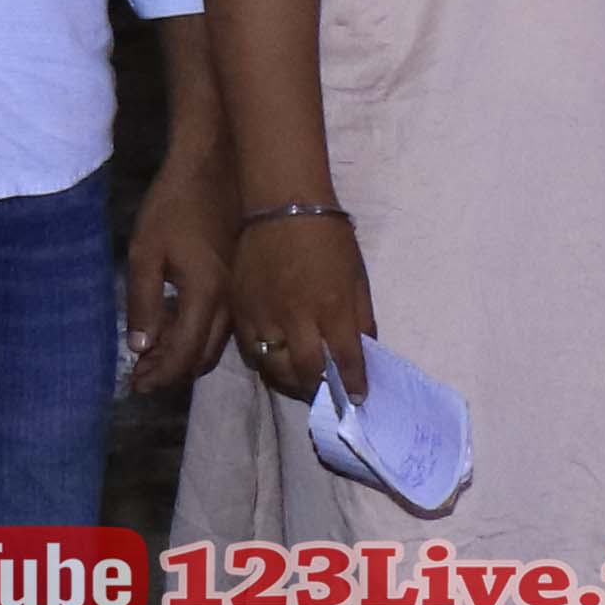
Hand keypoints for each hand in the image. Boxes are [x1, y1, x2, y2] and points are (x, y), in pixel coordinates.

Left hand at [121, 157, 238, 390]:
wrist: (215, 166)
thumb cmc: (174, 205)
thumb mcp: (145, 252)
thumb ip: (143, 303)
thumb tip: (141, 348)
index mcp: (206, 295)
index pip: (183, 355)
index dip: (159, 376)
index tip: (135, 386)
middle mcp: (231, 303)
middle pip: (203, 357)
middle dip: (171, 373)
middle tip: (141, 376)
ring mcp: (241, 293)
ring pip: (217, 344)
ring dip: (186, 357)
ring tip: (155, 358)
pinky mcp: (243, 282)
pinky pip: (226, 326)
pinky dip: (201, 338)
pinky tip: (180, 330)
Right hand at [226, 209, 374, 401]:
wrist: (282, 206)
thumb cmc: (329, 238)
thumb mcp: (357, 277)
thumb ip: (361, 317)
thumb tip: (364, 351)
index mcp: (332, 307)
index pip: (345, 359)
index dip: (353, 383)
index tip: (357, 398)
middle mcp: (296, 317)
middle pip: (306, 372)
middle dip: (320, 391)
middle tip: (327, 397)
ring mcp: (264, 316)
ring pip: (275, 368)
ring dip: (291, 384)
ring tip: (303, 386)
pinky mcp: (241, 311)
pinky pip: (250, 351)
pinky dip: (266, 364)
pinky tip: (277, 364)